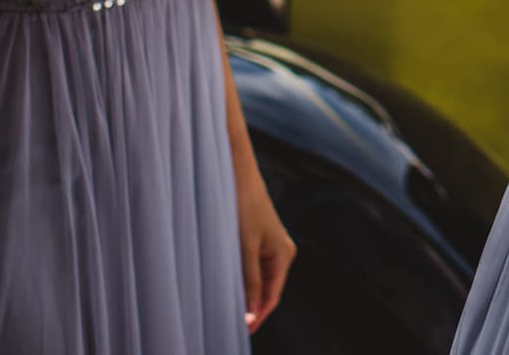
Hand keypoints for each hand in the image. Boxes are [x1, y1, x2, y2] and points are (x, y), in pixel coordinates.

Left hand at [237, 168, 295, 332]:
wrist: (238, 175)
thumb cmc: (243, 207)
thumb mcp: (244, 248)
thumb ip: (249, 281)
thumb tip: (251, 314)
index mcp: (284, 255)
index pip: (271, 297)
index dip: (256, 317)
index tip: (240, 333)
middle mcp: (281, 253)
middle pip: (266, 291)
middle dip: (250, 309)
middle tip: (228, 326)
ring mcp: (270, 247)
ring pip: (257, 280)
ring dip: (244, 295)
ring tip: (224, 309)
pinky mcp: (259, 241)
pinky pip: (252, 269)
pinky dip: (241, 281)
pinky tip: (226, 287)